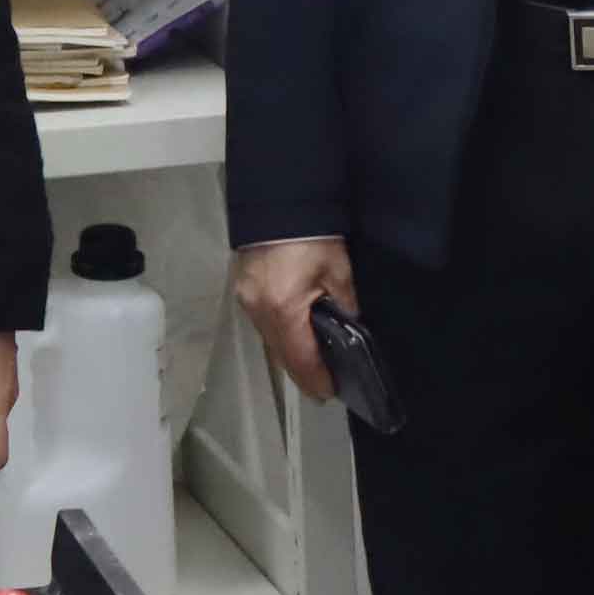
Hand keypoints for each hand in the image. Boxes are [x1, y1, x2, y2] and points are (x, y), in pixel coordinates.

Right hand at [232, 237, 359, 404]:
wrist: (278, 200)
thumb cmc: (311, 234)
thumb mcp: (339, 270)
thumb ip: (345, 304)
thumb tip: (349, 326)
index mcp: (284, 310)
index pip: (302, 360)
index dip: (317, 380)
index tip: (329, 393)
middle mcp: (260, 312)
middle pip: (282, 357)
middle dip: (303, 374)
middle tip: (323, 386)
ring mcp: (247, 302)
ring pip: (270, 342)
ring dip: (290, 355)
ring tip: (312, 363)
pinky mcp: (244, 291)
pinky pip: (263, 325)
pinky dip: (280, 335)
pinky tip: (295, 336)